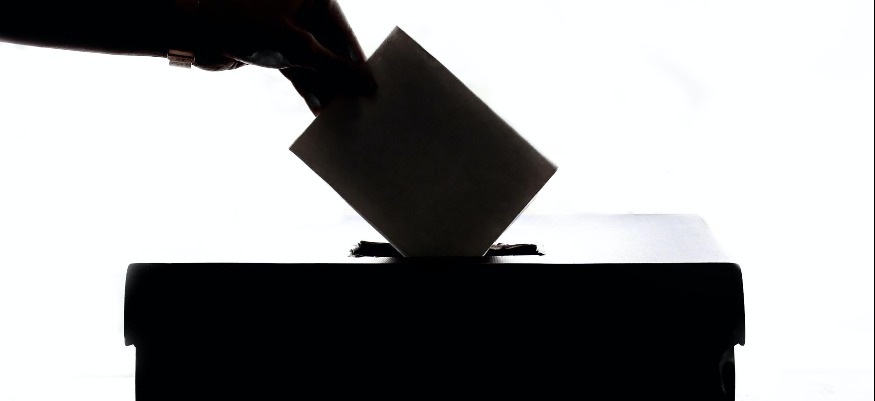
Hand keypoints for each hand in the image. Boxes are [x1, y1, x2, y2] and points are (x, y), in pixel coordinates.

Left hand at [192, 0, 374, 113]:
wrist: (194, 29)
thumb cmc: (245, 22)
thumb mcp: (298, 46)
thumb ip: (335, 67)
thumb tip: (367, 83)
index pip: (343, 30)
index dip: (356, 60)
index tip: (371, 85)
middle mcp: (301, 9)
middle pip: (330, 47)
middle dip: (341, 77)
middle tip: (358, 103)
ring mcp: (286, 29)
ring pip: (314, 61)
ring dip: (326, 86)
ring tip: (341, 111)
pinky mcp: (272, 48)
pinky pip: (298, 69)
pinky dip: (307, 86)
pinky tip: (319, 106)